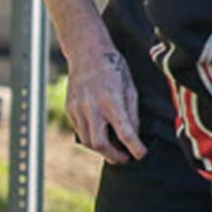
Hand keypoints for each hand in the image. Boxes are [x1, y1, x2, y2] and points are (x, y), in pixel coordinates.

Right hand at [61, 44, 145, 161]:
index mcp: (111, 102)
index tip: (141, 155)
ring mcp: (78, 109)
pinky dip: (92, 137)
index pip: (125, 133)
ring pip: (88, 141)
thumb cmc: (114, 68)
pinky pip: (80, 130)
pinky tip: (101, 134)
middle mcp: (92, 108)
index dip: (135, 148)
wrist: (87, 53)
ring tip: (115, 149)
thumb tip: (134, 135)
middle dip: (114, 156)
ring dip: (102, 149)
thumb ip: (132, 114)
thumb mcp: (130, 88)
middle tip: (126, 158)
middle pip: (100, 144)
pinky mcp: (70, 109)